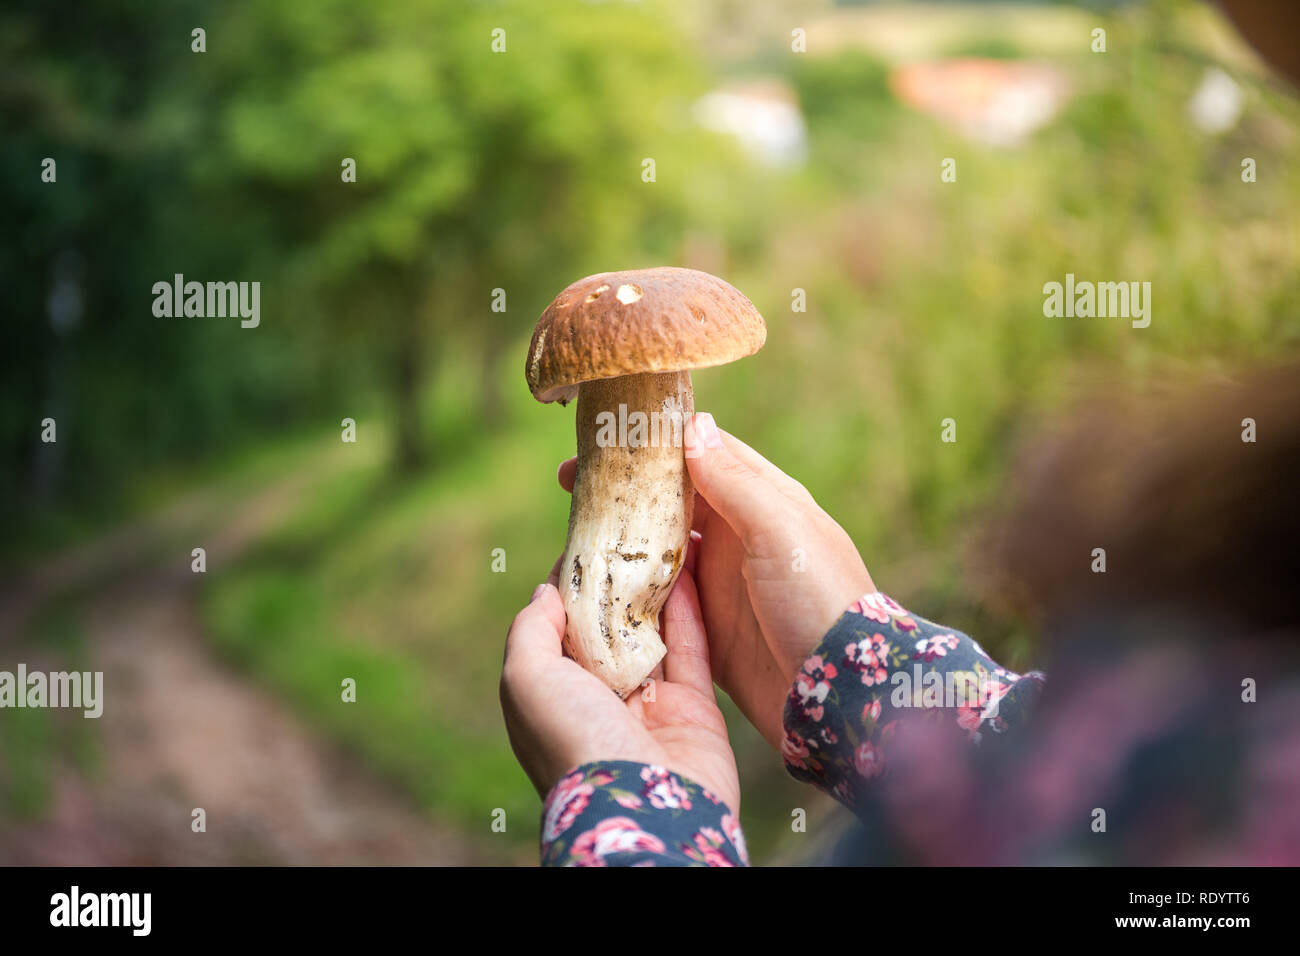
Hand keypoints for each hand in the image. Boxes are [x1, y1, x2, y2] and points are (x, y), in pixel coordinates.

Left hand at [500, 563, 740, 811]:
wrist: (646, 807)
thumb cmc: (573, 743)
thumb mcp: (525, 681)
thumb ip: (530, 630)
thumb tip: (547, 589)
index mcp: (552, 698)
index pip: (556, 632)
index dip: (567, 587)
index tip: (583, 543)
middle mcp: (599, 702)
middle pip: (607, 632)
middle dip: (616, 586)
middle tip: (628, 535)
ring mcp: (649, 707)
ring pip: (652, 637)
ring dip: (656, 593)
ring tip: (662, 543)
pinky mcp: (694, 709)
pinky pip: (692, 651)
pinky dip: (691, 612)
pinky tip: (689, 571)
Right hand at [558, 412, 873, 751]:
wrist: (845, 694)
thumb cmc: (821, 600)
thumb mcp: (780, 531)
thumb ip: (736, 482)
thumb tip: (692, 428)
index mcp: (762, 502)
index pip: (701, 454)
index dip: (653, 442)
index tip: (604, 438)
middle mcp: (738, 538)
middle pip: (671, 502)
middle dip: (624, 492)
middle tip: (567, 483)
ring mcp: (722, 586)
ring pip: (658, 553)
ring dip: (620, 544)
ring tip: (572, 535)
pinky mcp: (709, 632)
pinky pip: (659, 606)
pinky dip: (630, 596)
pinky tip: (593, 591)